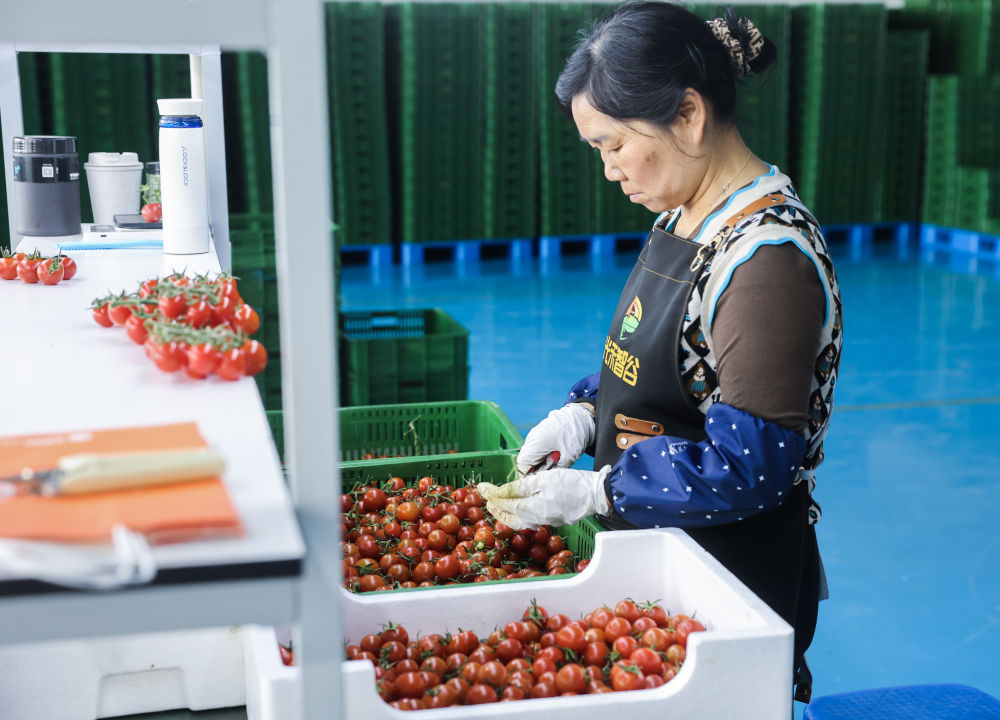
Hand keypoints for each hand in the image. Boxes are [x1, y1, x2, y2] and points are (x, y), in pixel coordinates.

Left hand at [478, 466, 611, 529]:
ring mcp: (545, 522)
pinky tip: (518, 509)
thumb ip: (521, 487)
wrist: (596, 494)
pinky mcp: (553, 520)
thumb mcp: (544, 479)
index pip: (505, 503)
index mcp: (532, 509)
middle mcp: (536, 520)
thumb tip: (503, 492)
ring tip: (497, 505)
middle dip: (495, 508)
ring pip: (518, 522)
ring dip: (505, 514)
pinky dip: (518, 516)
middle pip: (509, 518)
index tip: (480, 487)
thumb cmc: (572, 483)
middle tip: (486, 498)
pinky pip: (529, 521)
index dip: (491, 495)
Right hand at [515, 403, 595, 473]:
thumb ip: (555, 470)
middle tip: (551, 468)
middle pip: (525, 460)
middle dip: (535, 467)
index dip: (530, 474)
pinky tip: (553, 452)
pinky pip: (535, 447)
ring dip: (539, 460)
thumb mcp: (568, 457)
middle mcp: (531, 439)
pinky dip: (541, 452)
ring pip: (530, 453)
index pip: (522, 465)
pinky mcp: (538, 433)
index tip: (542, 477)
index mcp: (536, 444)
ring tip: (554, 459)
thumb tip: (547, 478)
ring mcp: (534, 434)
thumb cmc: (574, 436)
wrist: (580, 417)